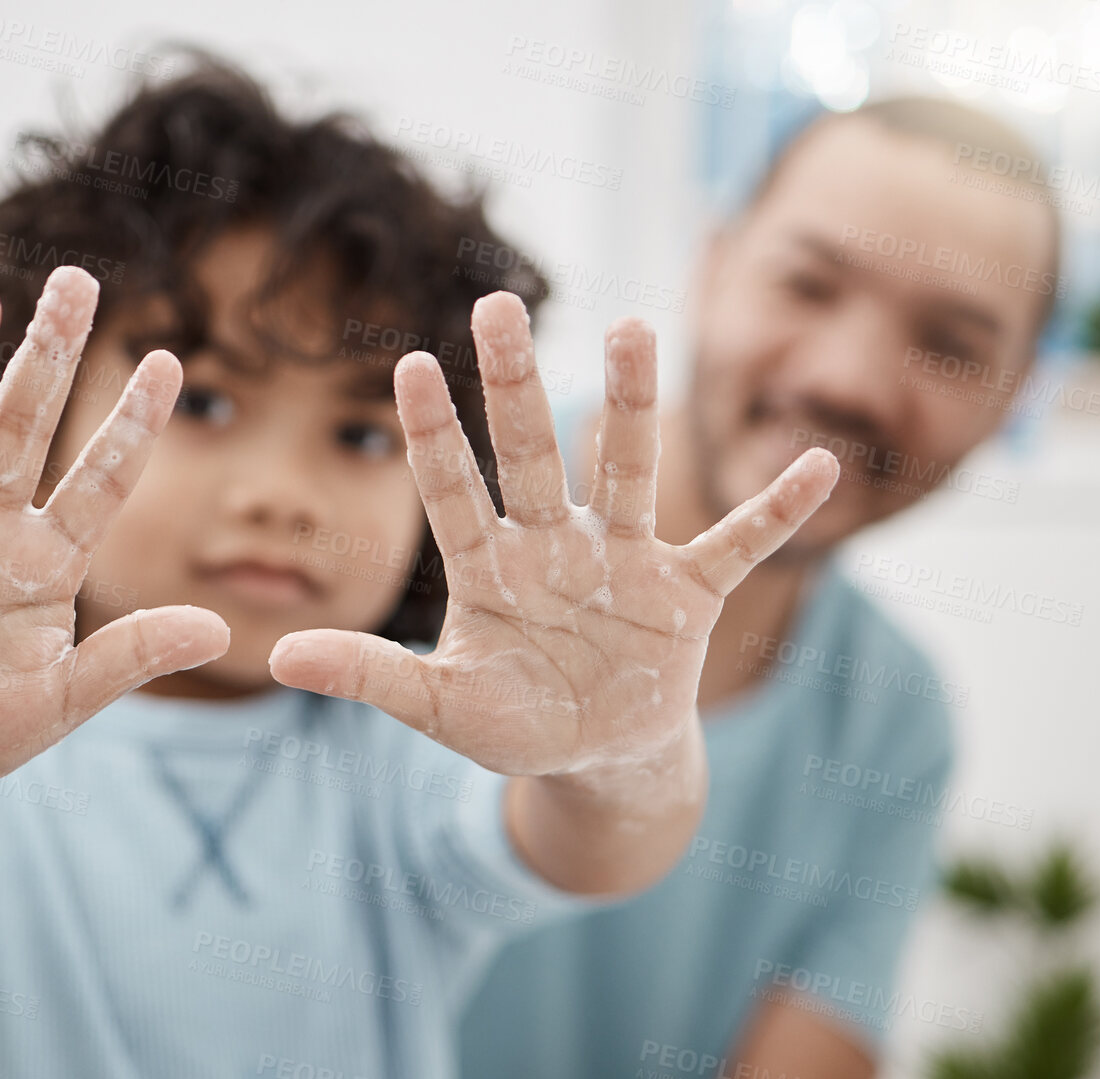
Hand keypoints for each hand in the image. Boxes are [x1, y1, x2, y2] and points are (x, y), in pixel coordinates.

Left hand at [268, 292, 837, 776]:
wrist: (599, 754)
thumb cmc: (516, 722)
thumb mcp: (442, 709)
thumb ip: (372, 678)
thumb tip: (281, 657)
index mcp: (491, 571)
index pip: (455, 491)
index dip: (434, 434)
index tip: (410, 364)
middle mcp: (555, 546)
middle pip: (533, 455)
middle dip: (516, 385)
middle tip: (497, 303)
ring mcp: (625, 563)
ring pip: (625, 472)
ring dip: (631, 406)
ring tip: (636, 327)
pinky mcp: (687, 595)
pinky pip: (737, 546)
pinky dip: (776, 512)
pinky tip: (819, 464)